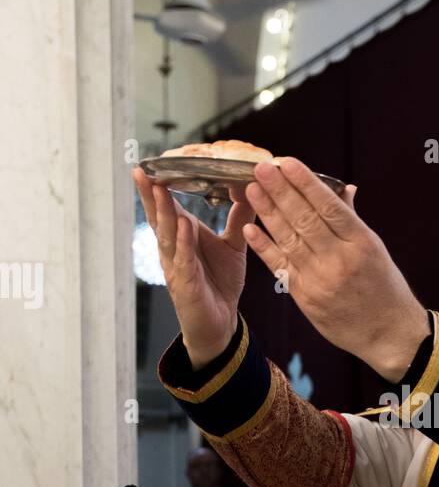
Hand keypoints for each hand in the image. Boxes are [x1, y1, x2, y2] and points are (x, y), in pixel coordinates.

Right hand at [133, 168, 255, 367]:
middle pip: (158, 218)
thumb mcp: (232, 244)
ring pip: (167, 236)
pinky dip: (184, 243)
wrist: (222, 322)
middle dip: (150, 195)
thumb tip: (247, 185)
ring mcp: (177, 267)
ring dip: (163, 213)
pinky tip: (185, 226)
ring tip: (160, 190)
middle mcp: (174, 249)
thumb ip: (239, 216)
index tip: (149, 164)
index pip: (166, 208)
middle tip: (143, 171)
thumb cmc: (221, 281)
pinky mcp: (186, 285)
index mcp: (181, 237)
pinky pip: (184, 261)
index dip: (156, 188)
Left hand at [241, 158, 430, 379]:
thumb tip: (343, 188)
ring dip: (267, 213)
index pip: (329, 206)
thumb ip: (353, 219)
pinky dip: (264, 247)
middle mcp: (340, 259)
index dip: (306, 183)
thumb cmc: (385, 288)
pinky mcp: (305, 298)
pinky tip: (250, 229)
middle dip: (280, 191)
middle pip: (305, 219)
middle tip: (261, 168)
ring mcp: (320, 280)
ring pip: (289, 240)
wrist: (388, 335)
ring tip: (252, 190)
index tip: (287, 162)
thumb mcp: (376, 249)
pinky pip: (280, 267)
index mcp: (361, 242)